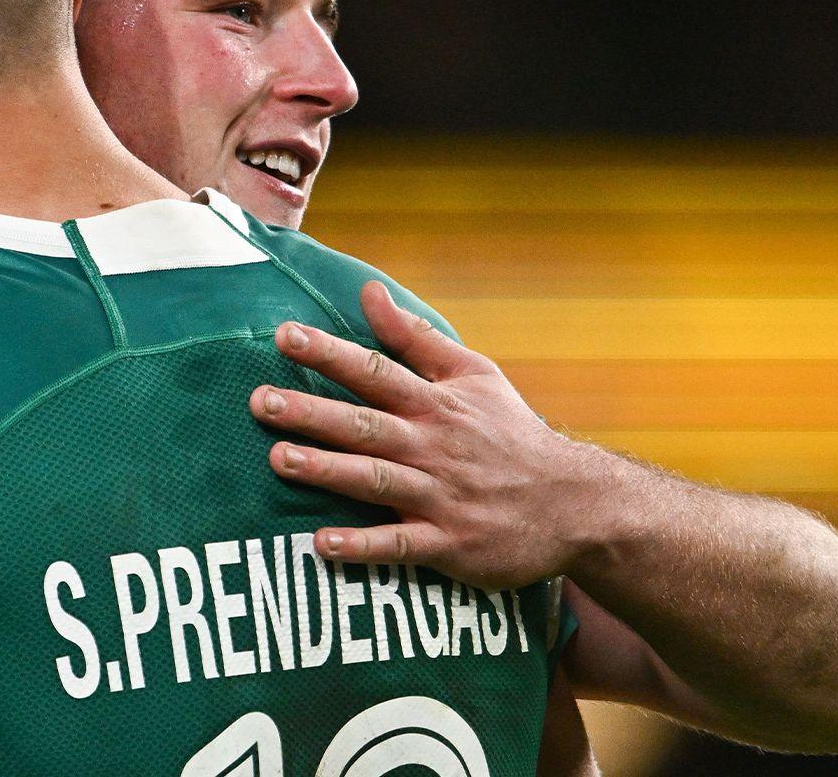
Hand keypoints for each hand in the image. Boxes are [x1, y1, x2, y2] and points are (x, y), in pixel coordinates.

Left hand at [252, 281, 609, 590]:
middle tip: (261, 401)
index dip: (329, 352)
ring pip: (376, 481)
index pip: (375, 370)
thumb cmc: (512, 434)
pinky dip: (362, 547)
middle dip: (313, 412)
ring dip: (328, 470)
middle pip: (366, 424)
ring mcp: (441, 497)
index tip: (283, 334)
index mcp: (437, 403)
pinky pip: (400, 545)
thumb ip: (416, 337)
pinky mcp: (450, 544)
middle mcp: (434, 446)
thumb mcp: (474, 375)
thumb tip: (368, 291)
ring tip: (279, 459)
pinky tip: (322, 544)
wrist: (576, 504)